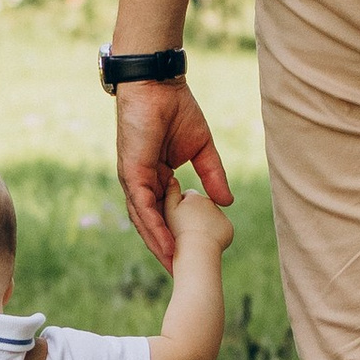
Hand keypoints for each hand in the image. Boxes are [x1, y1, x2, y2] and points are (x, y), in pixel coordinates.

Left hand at [117, 77, 233, 270]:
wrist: (158, 84)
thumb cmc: (176, 109)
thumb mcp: (202, 149)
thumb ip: (213, 175)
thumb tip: (227, 201)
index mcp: (157, 177)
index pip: (165, 214)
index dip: (175, 236)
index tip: (188, 259)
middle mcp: (142, 182)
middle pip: (152, 224)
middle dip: (165, 249)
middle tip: (179, 275)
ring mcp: (135, 179)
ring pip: (145, 220)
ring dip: (158, 246)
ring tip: (173, 269)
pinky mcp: (132, 172)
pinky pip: (142, 206)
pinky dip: (153, 227)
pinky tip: (165, 245)